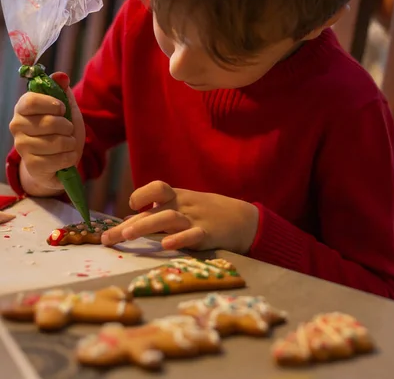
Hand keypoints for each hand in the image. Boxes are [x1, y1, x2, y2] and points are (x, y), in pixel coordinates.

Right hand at [9, 73, 84, 191]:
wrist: (59, 160)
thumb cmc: (61, 131)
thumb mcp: (65, 109)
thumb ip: (62, 91)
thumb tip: (61, 76)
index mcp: (23, 108)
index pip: (30, 101)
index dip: (51, 104)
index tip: (62, 109)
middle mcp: (17, 126)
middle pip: (49, 122)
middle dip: (68, 127)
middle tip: (67, 131)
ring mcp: (22, 147)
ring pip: (57, 142)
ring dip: (70, 143)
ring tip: (67, 144)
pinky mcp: (32, 165)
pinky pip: (59, 159)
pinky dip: (69, 158)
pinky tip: (65, 157)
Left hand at [101, 181, 258, 253]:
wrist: (245, 220)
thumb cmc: (210, 214)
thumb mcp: (186, 206)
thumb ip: (160, 213)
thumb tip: (128, 222)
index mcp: (178, 197)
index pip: (157, 188)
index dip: (141, 195)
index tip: (130, 208)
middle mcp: (184, 206)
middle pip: (154, 209)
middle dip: (129, 224)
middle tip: (108, 238)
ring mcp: (196, 220)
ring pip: (169, 218)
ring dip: (147, 225)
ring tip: (129, 236)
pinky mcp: (209, 235)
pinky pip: (193, 235)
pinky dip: (179, 239)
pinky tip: (166, 245)